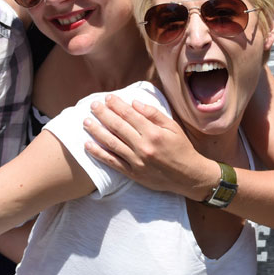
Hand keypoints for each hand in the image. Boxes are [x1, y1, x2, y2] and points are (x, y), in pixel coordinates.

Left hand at [82, 95, 214, 197]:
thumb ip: (154, 114)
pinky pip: (112, 162)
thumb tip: (135, 103)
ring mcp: (136, 161)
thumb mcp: (173, 127)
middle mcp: (143, 147)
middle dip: (103, 114)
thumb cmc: (182, 149)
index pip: (130, 115)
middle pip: (117, 127)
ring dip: (96, 131)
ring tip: (86, 121)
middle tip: (92, 105)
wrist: (188, 176)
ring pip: (111, 143)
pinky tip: (87, 145)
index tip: (108, 97)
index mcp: (153, 133)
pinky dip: (98, 153)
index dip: (117, 105)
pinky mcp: (133, 173)